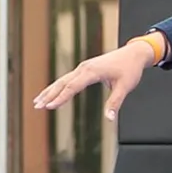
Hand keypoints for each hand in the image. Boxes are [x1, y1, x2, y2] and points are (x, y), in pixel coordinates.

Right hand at [34, 39, 156, 118]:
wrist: (134, 53)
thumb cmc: (130, 69)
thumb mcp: (125, 87)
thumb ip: (115, 103)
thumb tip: (109, 119)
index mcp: (92, 71)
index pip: (72, 87)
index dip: (60, 98)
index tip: (49, 106)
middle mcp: (84, 68)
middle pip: (62, 83)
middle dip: (49, 95)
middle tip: (37, 106)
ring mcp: (83, 67)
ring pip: (62, 80)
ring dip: (49, 91)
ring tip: (37, 101)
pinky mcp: (85, 69)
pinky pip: (67, 78)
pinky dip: (57, 87)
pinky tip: (50, 93)